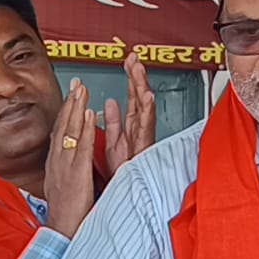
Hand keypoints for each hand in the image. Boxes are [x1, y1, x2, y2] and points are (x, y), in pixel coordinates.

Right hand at [44, 78, 97, 237]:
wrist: (61, 233)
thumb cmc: (66, 215)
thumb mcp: (64, 189)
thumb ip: (67, 174)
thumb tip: (70, 166)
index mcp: (57, 166)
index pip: (60, 133)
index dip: (65, 113)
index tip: (71, 97)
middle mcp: (58, 163)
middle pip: (63, 127)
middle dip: (70, 103)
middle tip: (76, 82)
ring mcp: (65, 167)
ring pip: (70, 132)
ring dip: (76, 109)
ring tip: (82, 89)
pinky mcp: (75, 175)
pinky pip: (80, 148)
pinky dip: (83, 129)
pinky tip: (88, 114)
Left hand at [102, 53, 155, 173]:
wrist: (120, 200)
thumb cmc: (118, 178)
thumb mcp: (114, 145)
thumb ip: (114, 123)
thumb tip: (111, 103)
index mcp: (130, 130)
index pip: (133, 99)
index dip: (131, 79)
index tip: (129, 61)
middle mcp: (138, 134)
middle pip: (140, 100)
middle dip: (138, 78)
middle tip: (134, 58)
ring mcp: (142, 141)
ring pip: (145, 110)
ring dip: (143, 89)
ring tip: (140, 71)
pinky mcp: (144, 150)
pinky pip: (146, 129)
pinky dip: (147, 112)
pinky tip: (147, 97)